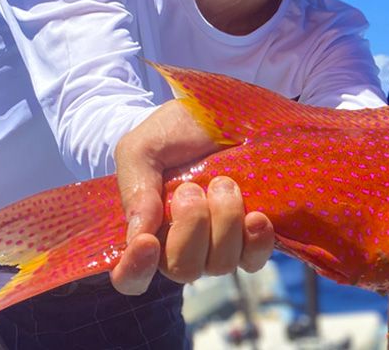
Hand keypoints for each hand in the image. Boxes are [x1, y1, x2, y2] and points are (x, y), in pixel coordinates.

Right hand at [109, 101, 275, 293]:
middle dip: (190, 228)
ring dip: (224, 223)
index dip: (135, 270)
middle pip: (183, 270)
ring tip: (224, 183)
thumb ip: (135, 189)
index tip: (147, 241)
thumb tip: (139, 235)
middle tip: (192, 188)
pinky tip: (256, 216)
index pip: (132, 277)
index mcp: (147, 231)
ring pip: (221, 264)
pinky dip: (256, 241)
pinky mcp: (252, 236)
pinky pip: (254, 259)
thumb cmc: (175, 132)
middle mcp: (182, 245)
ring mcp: (220, 244)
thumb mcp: (143, 149)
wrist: (222, 110)